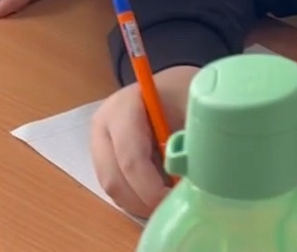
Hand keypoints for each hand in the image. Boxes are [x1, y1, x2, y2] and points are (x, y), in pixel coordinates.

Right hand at [90, 65, 197, 217]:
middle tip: (172, 207)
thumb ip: (192, 135)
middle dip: (143, 200)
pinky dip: (137, 199)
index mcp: (122, 109)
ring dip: (140, 203)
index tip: (174, 199)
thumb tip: (197, 172)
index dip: (151, 187)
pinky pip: (117, 189)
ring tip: (168, 200)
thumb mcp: (192, 104)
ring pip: (113, 189)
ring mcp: (99, 145)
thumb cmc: (180, 93)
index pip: (130, 158)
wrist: (166, 88)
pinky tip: (158, 194)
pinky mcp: (104, 161)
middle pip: (114, 179)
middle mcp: (103, 128)